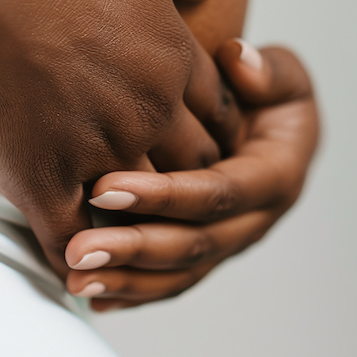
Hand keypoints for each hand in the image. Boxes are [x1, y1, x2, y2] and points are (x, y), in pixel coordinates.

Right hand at [0, 0, 240, 275]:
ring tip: (129, 233)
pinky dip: (77, 252)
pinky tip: (74, 264)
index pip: (217, 112)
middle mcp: (150, 113)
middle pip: (190, 165)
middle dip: (185, 176)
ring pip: (138, 203)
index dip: (208, 126)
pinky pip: (70, 233)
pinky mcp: (45, 176)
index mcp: (176, 61)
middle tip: (170, 190)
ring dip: (137, 218)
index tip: (196, 135)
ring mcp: (100, 149)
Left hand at [60, 40, 318, 309]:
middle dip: (135, 249)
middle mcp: (254, 220)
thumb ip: (264, 71)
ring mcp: (228, 242)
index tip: (105, 187)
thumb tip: (236, 60)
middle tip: (78, 248)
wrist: (265, 118)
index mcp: (276, 177)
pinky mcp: (204, 254)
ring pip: (178, 273)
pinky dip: (131, 292)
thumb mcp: (280, 74)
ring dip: (126, 281)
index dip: (164, 195)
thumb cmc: (266, 92)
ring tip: (76, 277)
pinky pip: (168, 282)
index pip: (218, 194)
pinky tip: (90, 296)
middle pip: (194, 245)